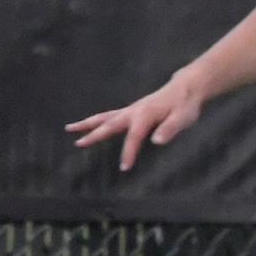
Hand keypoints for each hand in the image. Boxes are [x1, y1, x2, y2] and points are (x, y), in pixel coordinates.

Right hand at [65, 73, 204, 171]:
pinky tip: (90, 126)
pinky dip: (97, 120)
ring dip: (87, 123)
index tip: (124, 167)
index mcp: (145, 115)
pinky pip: (110, 116)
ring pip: (105, 117)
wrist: (186, 88)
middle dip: (93, 134)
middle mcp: (134, 111)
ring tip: (70, 128)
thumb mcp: (183, 118)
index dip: (129, 152)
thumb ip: (170, 129)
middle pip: (109, 124)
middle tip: (78, 143)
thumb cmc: (185, 105)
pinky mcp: (132, 110)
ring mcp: (131, 110)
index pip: (134, 137)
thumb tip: (157, 141)